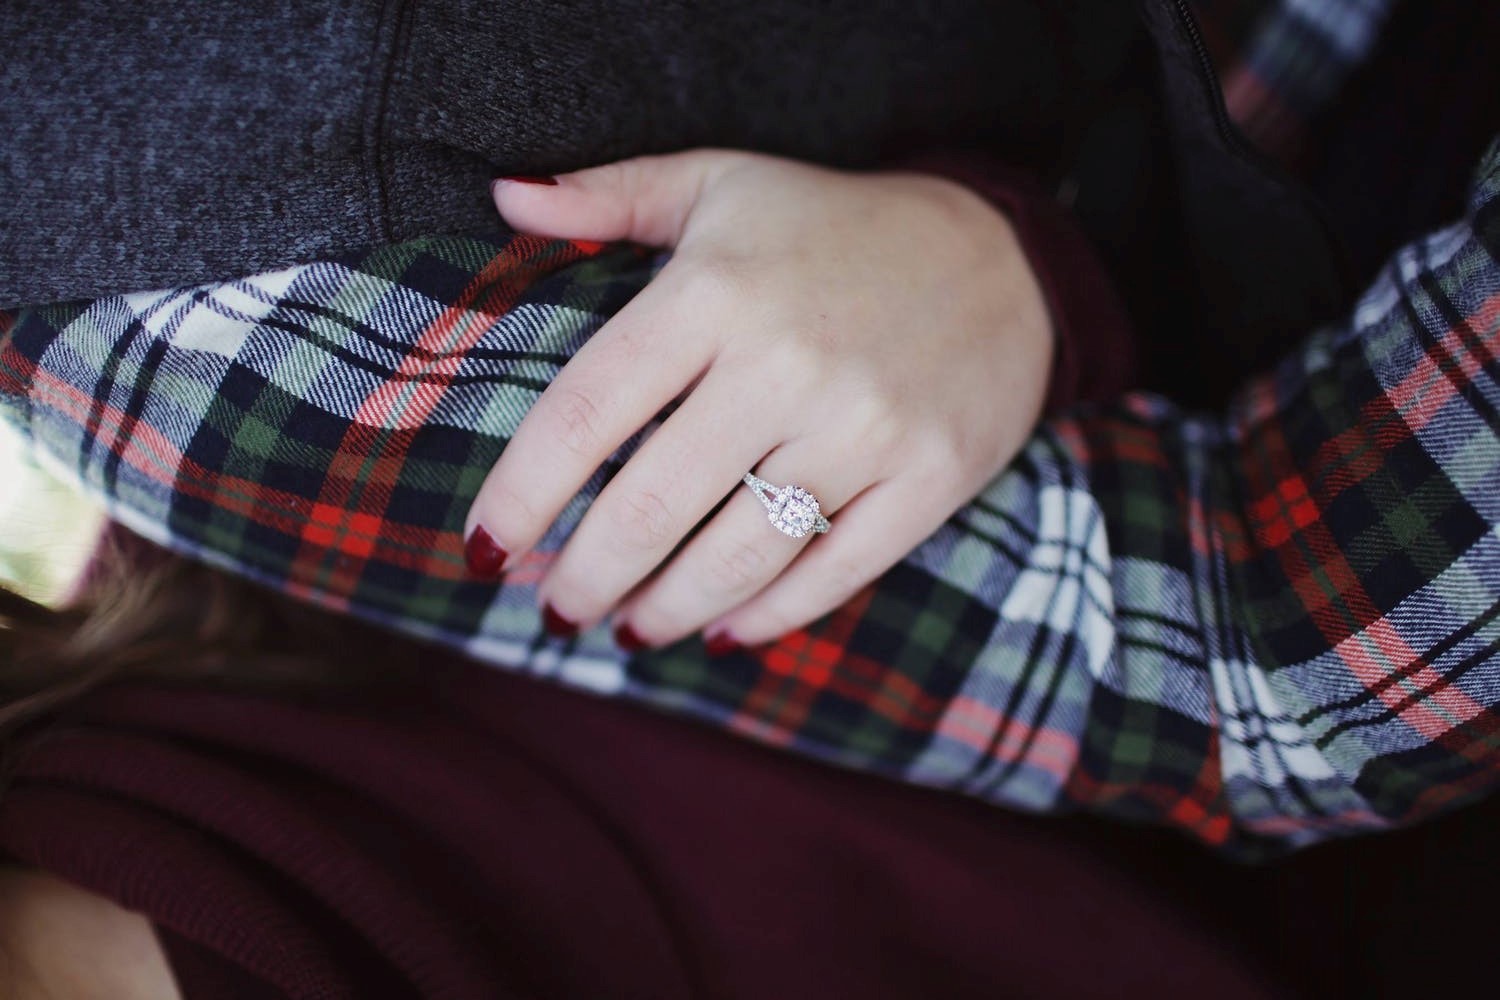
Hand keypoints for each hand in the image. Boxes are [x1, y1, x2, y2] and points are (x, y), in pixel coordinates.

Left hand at [465, 149, 1051, 650]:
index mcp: (715, 292)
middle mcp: (786, 365)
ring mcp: (866, 428)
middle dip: (586, 575)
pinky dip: (771, 616)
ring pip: (738, 555)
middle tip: (556, 607)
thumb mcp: (722, 181)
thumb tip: (504, 199)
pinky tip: (722, 630)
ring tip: (627, 629)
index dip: (521, 493)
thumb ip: (610, 194)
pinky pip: (834, 571)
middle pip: (652, 505)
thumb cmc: (835, 224)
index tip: (486, 547)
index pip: (586, 412)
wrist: (1005, 255)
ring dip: (665, 609)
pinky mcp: (929, 478)